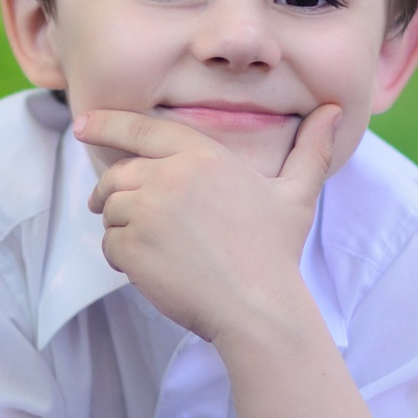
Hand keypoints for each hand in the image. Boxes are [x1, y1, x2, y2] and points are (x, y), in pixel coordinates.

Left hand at [79, 105, 340, 343]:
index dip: (107, 122)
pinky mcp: (132, 247)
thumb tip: (335, 111)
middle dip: (112, 191)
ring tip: (153, 249)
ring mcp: (148, 211)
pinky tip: (152, 271)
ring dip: (123, 228)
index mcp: (202, 155)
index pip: (142, 128)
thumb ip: (311, 149)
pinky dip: (122, 259)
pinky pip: (109, 245)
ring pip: (112, 211)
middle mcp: (169, 176)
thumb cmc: (276, 252)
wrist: (259, 306)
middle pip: (118, 173)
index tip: (83, 123)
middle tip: (118, 210)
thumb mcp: (297, 193)